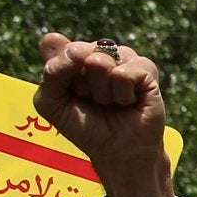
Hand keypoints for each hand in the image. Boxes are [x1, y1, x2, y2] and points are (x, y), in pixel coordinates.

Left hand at [34, 33, 176, 196]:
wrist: (118, 152)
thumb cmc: (85, 128)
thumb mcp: (51, 103)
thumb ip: (50, 72)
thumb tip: (71, 46)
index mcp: (73, 55)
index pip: (54, 44)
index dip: (58, 72)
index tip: (68, 93)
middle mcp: (98, 52)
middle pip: (78, 51)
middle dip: (81, 84)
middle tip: (93, 101)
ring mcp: (123, 60)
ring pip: (101, 61)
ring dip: (102, 91)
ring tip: (111, 103)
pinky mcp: (146, 71)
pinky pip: (126, 71)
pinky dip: (123, 93)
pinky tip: (129, 102)